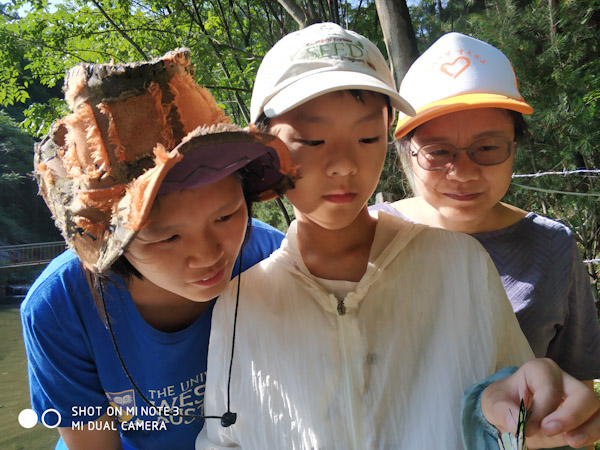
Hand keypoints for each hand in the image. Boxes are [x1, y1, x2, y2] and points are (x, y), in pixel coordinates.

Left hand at [481, 358, 599, 448]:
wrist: (510, 414)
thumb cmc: (503, 402)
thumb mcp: (493, 402)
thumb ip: (504, 411)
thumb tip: (517, 424)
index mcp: (540, 370)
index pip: (549, 388)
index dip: (541, 410)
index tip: (527, 428)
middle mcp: (564, 380)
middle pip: (583, 394)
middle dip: (571, 415)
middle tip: (549, 431)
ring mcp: (577, 397)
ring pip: (596, 408)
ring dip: (589, 428)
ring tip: (572, 441)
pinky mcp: (584, 415)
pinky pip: (598, 423)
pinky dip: (592, 434)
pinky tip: (575, 441)